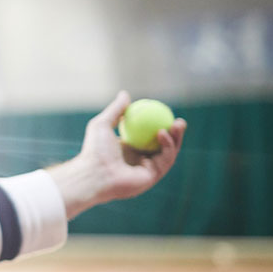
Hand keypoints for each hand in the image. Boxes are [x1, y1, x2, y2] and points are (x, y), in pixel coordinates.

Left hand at [49, 90, 186, 217]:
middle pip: (164, 146)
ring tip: (176, 125)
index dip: (161, 125)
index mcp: (130, 150)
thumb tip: (125, 94)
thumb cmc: (94, 150)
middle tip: (179, 121)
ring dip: (174, 139)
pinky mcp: (151, 178)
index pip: (150, 137)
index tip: (167, 112)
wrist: (93, 173)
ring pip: (168, 154)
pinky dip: (167, 147)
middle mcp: (140, 161)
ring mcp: (147, 170)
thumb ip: (115, 110)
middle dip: (175, 134)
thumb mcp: (102, 124)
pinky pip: (164, 161)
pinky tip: (162, 134)